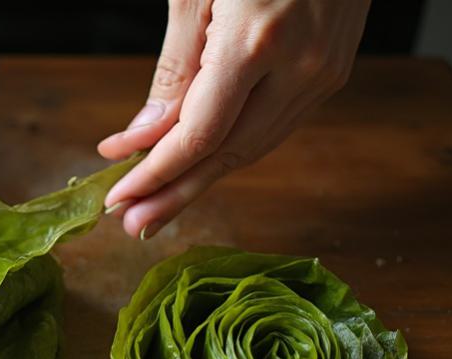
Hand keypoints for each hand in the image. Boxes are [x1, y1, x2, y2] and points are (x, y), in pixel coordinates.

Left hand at [98, 0, 369, 238]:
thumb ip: (172, 70)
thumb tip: (143, 137)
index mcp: (255, 42)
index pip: (198, 136)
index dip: (155, 173)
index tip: (118, 195)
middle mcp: (299, 66)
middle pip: (228, 155)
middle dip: (175, 193)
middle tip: (134, 224)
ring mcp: (323, 71)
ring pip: (255, 147)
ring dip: (204, 181)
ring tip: (159, 206)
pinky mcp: (332, 70)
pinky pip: (276, 125)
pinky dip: (234, 150)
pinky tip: (202, 167)